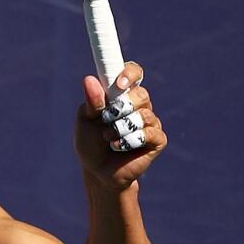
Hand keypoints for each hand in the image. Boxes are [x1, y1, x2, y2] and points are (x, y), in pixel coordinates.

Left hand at [74, 62, 166, 190]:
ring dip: (120, 128)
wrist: (98, 171)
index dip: (130, 73)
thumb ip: (91, 102)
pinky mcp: (157, 140)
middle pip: (141, 94)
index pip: (134, 72)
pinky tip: (119, 146)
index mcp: (121, 93)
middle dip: (121, 107)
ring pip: (143, 115)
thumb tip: (90, 79)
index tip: (119, 83)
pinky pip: (149, 133)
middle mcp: (138, 104)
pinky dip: (130, 140)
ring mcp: (149, 121)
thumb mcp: (85, 120)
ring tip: (108, 137)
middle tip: (106, 118)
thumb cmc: (90, 141)